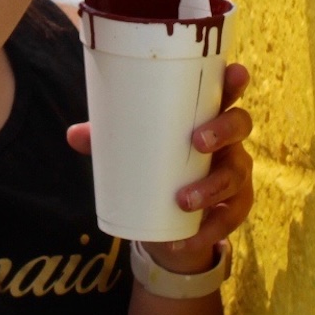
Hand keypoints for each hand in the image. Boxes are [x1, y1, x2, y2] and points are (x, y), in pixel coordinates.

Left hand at [66, 62, 253, 275]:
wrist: (172, 221)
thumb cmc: (157, 164)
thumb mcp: (134, 150)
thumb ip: (108, 139)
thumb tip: (73, 135)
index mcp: (207, 115)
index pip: (227, 91)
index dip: (235, 81)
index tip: (234, 75)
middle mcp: (229, 140)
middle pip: (241, 124)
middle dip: (224, 129)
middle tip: (198, 141)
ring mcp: (235, 173)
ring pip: (237, 174)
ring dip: (212, 187)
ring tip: (183, 200)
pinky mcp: (234, 207)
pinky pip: (231, 217)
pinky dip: (210, 229)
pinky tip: (188, 239)